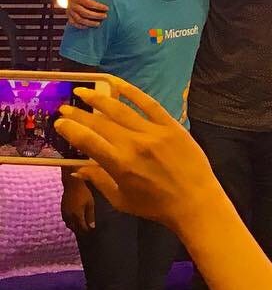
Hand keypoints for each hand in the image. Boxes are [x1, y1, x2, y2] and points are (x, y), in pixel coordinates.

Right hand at [54, 77, 219, 234]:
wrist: (194, 200)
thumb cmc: (155, 205)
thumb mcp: (121, 200)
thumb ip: (98, 181)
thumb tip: (77, 168)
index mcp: (120, 165)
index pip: (88, 142)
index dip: (71, 130)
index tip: (59, 122)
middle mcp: (135, 144)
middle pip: (101, 124)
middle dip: (80, 114)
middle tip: (65, 106)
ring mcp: (154, 132)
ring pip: (122, 110)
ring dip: (100, 98)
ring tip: (84, 91)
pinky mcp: (171, 125)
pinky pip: (149, 104)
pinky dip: (132, 92)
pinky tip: (117, 83)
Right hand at [59, 174, 94, 233]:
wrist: (72, 185)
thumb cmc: (84, 193)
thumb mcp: (90, 204)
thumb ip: (90, 216)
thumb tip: (92, 227)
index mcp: (77, 215)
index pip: (81, 227)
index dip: (86, 230)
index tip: (90, 231)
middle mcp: (69, 216)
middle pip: (74, 228)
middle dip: (80, 231)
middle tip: (85, 232)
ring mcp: (64, 213)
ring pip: (68, 225)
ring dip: (74, 228)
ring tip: (80, 228)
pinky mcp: (62, 210)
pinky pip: (65, 220)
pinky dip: (70, 223)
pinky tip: (74, 221)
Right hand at [65, 0, 109, 28]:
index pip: (88, 3)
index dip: (98, 7)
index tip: (107, 8)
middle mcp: (72, 5)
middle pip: (84, 13)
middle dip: (96, 16)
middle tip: (105, 16)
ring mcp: (69, 11)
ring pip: (79, 20)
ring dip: (89, 23)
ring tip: (98, 24)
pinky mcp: (68, 15)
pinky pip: (73, 23)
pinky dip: (81, 26)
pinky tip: (88, 27)